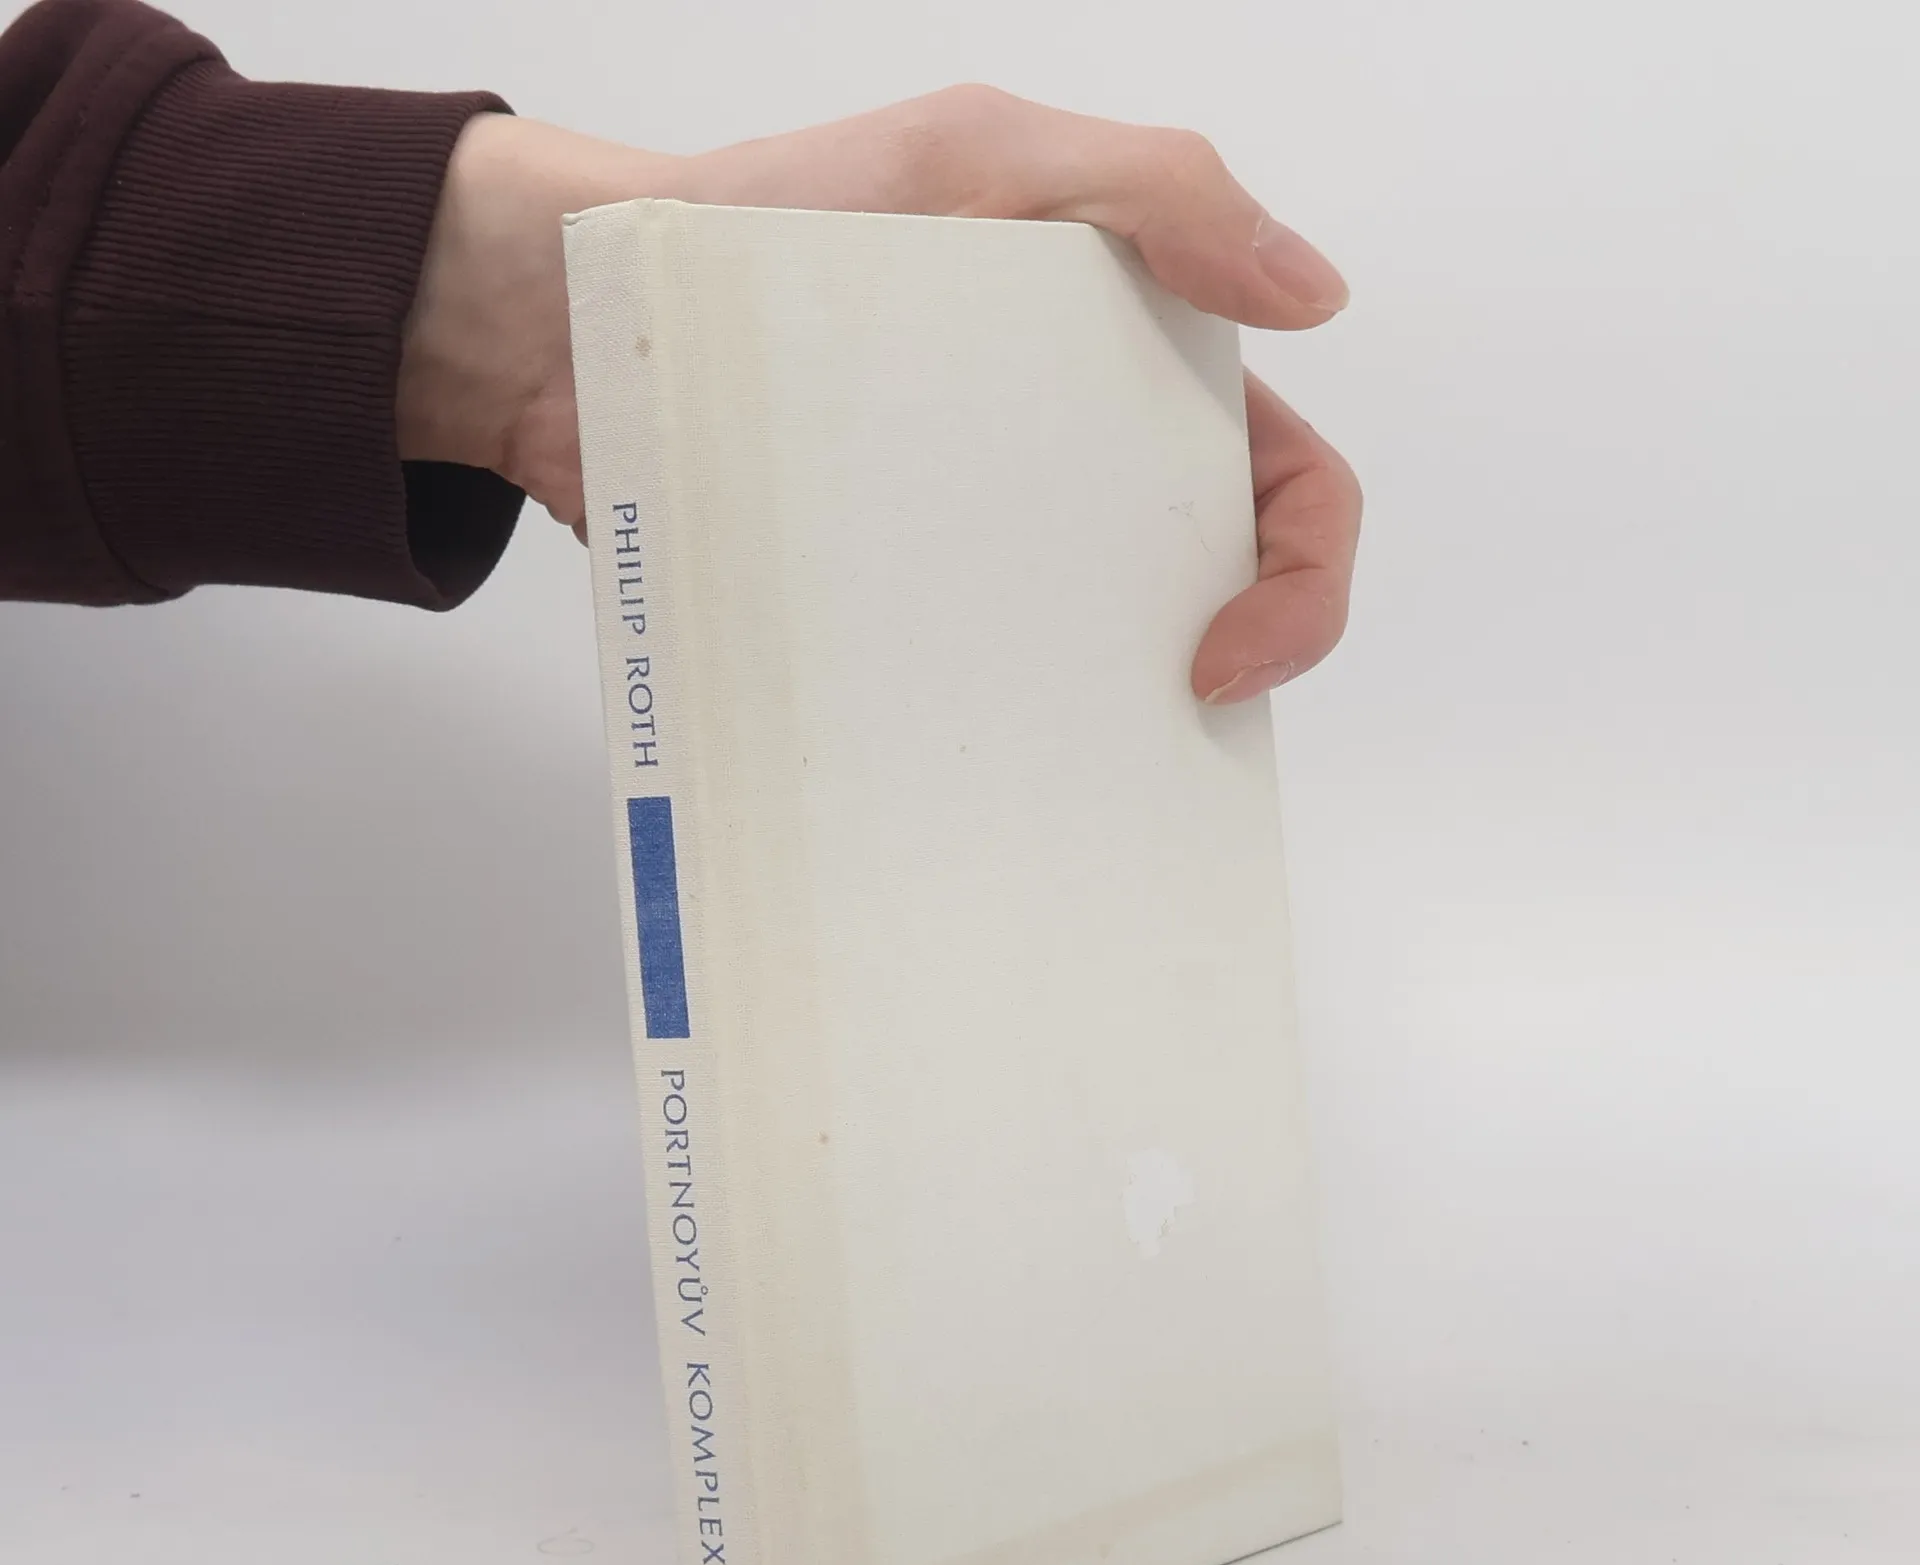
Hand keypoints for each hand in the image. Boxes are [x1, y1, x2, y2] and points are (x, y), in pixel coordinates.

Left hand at [398, 89, 1360, 700]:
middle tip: (1167, 716)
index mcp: (1131, 375)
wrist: (577, 324)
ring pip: (1095, 667)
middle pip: (1209, 595)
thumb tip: (1315, 294)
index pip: (1284, 487)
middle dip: (1226, 671)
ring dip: (1108, 725)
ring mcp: (982, 557)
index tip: (1224, 654)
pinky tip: (969, 768)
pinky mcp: (889, 620)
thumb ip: (1154, 191)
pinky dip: (990, 740)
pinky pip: (968, 699)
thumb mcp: (979, 158)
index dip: (1302, 582)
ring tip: (1066, 765)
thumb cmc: (778, 216)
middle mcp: (1074, 479)